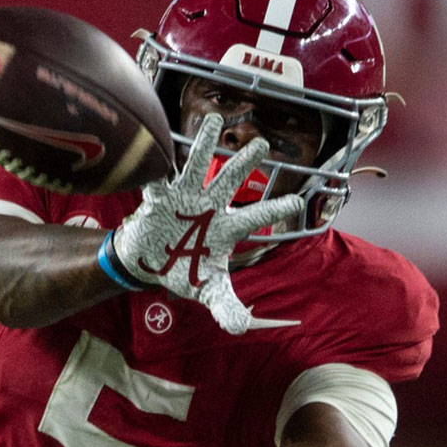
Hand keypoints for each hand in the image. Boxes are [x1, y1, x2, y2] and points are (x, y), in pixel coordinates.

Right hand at [111, 112, 303, 333]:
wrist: (148, 263)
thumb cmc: (184, 270)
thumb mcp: (207, 291)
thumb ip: (225, 306)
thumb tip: (238, 328)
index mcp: (227, 228)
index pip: (256, 217)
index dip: (275, 209)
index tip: (298, 200)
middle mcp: (210, 206)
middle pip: (231, 180)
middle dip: (245, 162)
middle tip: (262, 144)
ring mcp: (185, 198)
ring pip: (197, 166)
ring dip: (204, 143)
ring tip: (212, 118)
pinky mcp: (159, 198)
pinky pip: (158, 179)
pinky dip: (157, 168)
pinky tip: (158, 149)